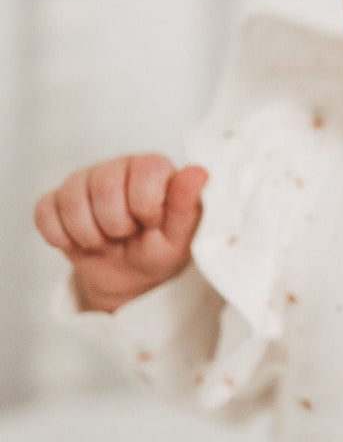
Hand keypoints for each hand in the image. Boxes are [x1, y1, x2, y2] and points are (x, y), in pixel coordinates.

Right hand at [34, 154, 207, 312]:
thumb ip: (187, 205)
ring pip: (72, 200)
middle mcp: (117, 165)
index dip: (146, 209)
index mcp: (153, 166)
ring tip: (107, 241)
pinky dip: (62, 237)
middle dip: (116, 226)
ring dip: (90, 236)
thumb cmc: (161, 248)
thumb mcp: (180, 236)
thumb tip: (198, 172)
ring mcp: (83, 179)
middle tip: (127, 236)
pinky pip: (45, 213)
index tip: (152, 224)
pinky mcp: (56, 199)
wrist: (130, 276)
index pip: (143, 172)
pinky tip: (81, 242)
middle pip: (103, 187)